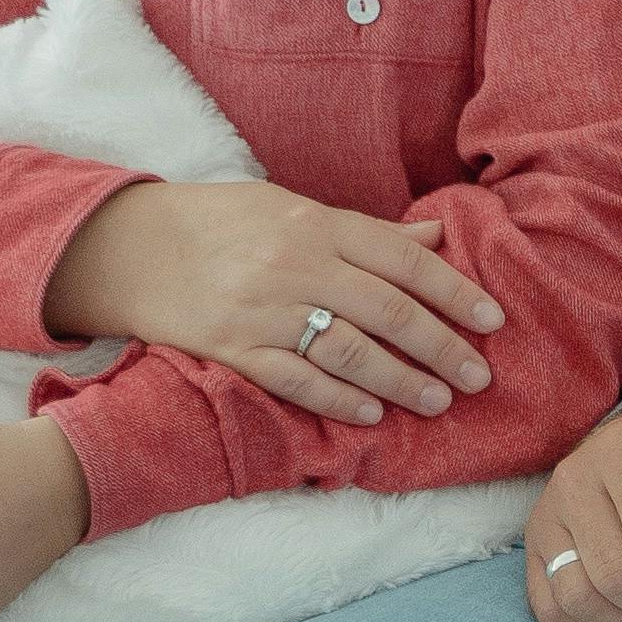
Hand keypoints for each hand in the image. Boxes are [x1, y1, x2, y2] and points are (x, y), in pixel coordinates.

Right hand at [45, 176, 500, 423]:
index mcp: (317, 224)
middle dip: (441, 347)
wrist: (128, 246)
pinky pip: (295, 380)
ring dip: (400, 380)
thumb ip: (366, 232)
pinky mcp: (231, 348)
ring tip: (438, 401)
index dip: (454, 292)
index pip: (403, 260)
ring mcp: (262, 309)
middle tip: (478, 377)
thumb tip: (436, 239)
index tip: (492, 322)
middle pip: (386, 310)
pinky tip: (372, 413)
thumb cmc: (222, 223)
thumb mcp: (292, 208)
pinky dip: (337, 400)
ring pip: (348, 351)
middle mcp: (295, 265)